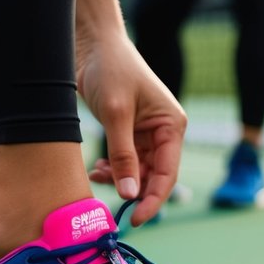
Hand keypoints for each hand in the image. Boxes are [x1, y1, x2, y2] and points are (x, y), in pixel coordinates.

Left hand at [75, 29, 185, 225]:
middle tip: (109, 201)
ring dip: (119, 178)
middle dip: (132, 189)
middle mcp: (163, 132)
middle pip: (152, 176)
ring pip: (136, 171)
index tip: (135, 218)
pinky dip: (111, 168)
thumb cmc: (110, 70)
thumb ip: (124, 156)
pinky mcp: (127, 131)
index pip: (168, 174)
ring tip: (98, 174)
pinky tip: (97, 167)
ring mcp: (145, 133)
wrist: (91, 44)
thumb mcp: (117, 115)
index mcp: (171, 126)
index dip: (153, 199)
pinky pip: (124, 160)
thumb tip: (129, 194)